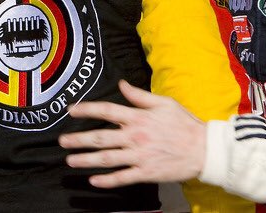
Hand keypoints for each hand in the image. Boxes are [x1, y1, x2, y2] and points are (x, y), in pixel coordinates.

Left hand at [59, 80, 205, 187]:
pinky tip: (93, 180)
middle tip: (62, 141)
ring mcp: (139, 156)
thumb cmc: (184, 124)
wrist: (203, 149)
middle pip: (100, 137)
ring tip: (70, 160)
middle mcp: (135, 136)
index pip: (107, 111)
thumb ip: (140, 95)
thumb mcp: (164, 102)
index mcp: (139, 117)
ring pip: (106, 159)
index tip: (71, 110)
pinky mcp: (146, 173)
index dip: (87, 109)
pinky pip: (122, 177)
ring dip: (86, 160)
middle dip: (78, 139)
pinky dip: (106, 180)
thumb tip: (122, 85)